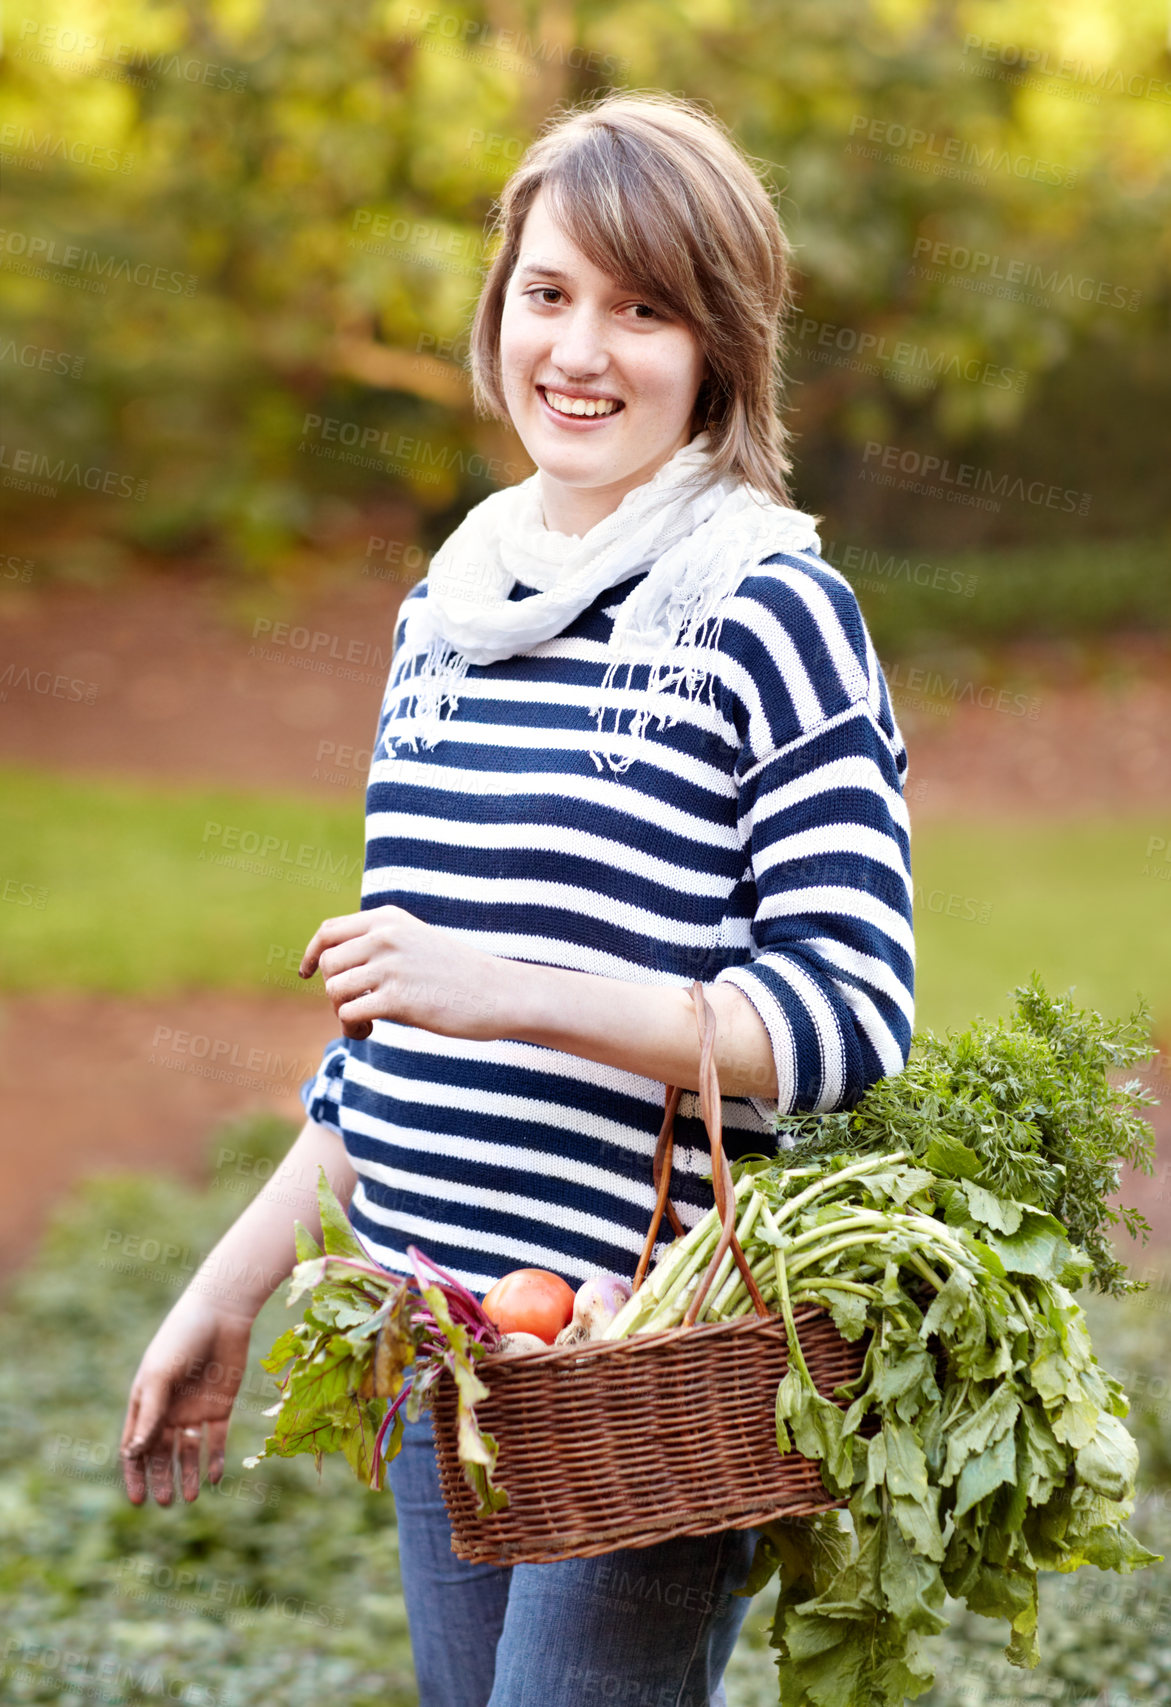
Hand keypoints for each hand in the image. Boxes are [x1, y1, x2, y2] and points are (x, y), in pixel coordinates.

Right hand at [119, 1293, 253, 1505]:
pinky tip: (216, 1477)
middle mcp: (169, 1410)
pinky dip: (216, 1459)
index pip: (135, 1446)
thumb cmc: (182, 1339)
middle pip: (162, 1454)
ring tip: (191, 1498)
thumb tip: (133, 1454)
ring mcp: (195, 1409)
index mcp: (146, 1402)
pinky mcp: (220, 1406)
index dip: (135, 1474)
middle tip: (167, 1503)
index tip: (138, 1499)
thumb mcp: (161, 1377)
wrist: (222, 1313)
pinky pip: (217, 1440)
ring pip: (189, 1452)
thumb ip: (150, 1414)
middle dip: (163, 1479)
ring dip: (189, 1475)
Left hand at [300, 904, 503, 1042]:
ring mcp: (392, 965)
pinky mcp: (398, 998)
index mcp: (389, 918)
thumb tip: (333, 967)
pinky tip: (369, 1031)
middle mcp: (386, 936)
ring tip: (362, 1022)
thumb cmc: (457, 974)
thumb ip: (380, 944)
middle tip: (355, 1006)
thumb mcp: (417, 942)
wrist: (498, 992)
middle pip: (328, 963)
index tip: (306, 974)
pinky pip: (349, 1013)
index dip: (311, 954)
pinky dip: (351, 1027)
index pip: (329, 931)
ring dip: (340, 1012)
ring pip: (333, 989)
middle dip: (333, 990)